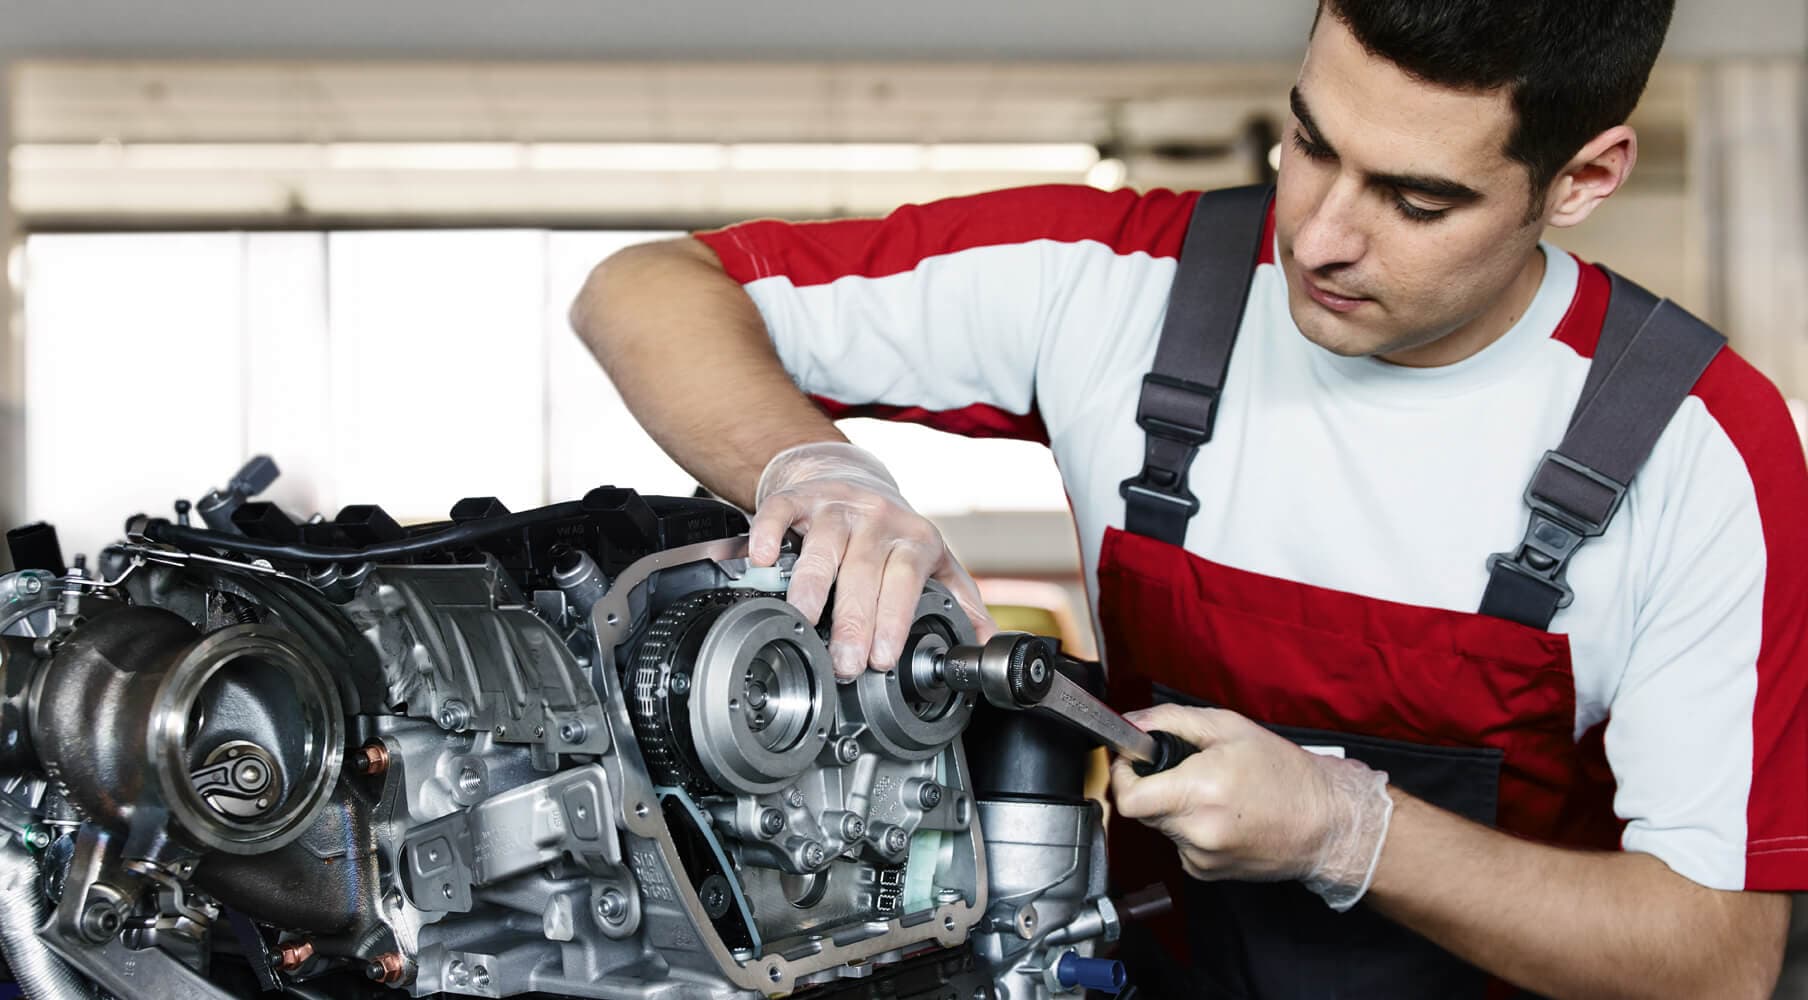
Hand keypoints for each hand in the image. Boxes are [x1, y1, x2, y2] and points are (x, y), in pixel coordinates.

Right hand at [747, 441, 996, 678]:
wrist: (852, 478)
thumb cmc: (892, 532)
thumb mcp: (934, 560)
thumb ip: (960, 600)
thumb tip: (985, 642)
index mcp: (914, 538)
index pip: (906, 579)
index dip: (895, 617)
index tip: (883, 658)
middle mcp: (877, 519)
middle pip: (864, 570)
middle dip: (853, 619)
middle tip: (843, 662)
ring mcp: (836, 506)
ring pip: (823, 544)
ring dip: (810, 584)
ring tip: (801, 620)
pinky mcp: (799, 497)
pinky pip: (781, 510)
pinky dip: (769, 532)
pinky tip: (762, 560)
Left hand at [1109, 704, 1394, 910]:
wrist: (1327, 824)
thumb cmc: (1285, 773)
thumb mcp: (1229, 728)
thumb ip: (1170, 721)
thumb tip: (1132, 722)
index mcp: (1199, 791)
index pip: (1128, 798)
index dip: (1123, 776)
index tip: (1133, 762)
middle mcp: (1197, 830)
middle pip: (1143, 809)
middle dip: (1153, 786)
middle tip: (1185, 770)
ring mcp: (1201, 856)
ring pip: (1162, 826)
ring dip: (1174, 807)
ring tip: (1213, 792)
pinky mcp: (1206, 872)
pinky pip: (1180, 844)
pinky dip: (1190, 828)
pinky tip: (1222, 816)